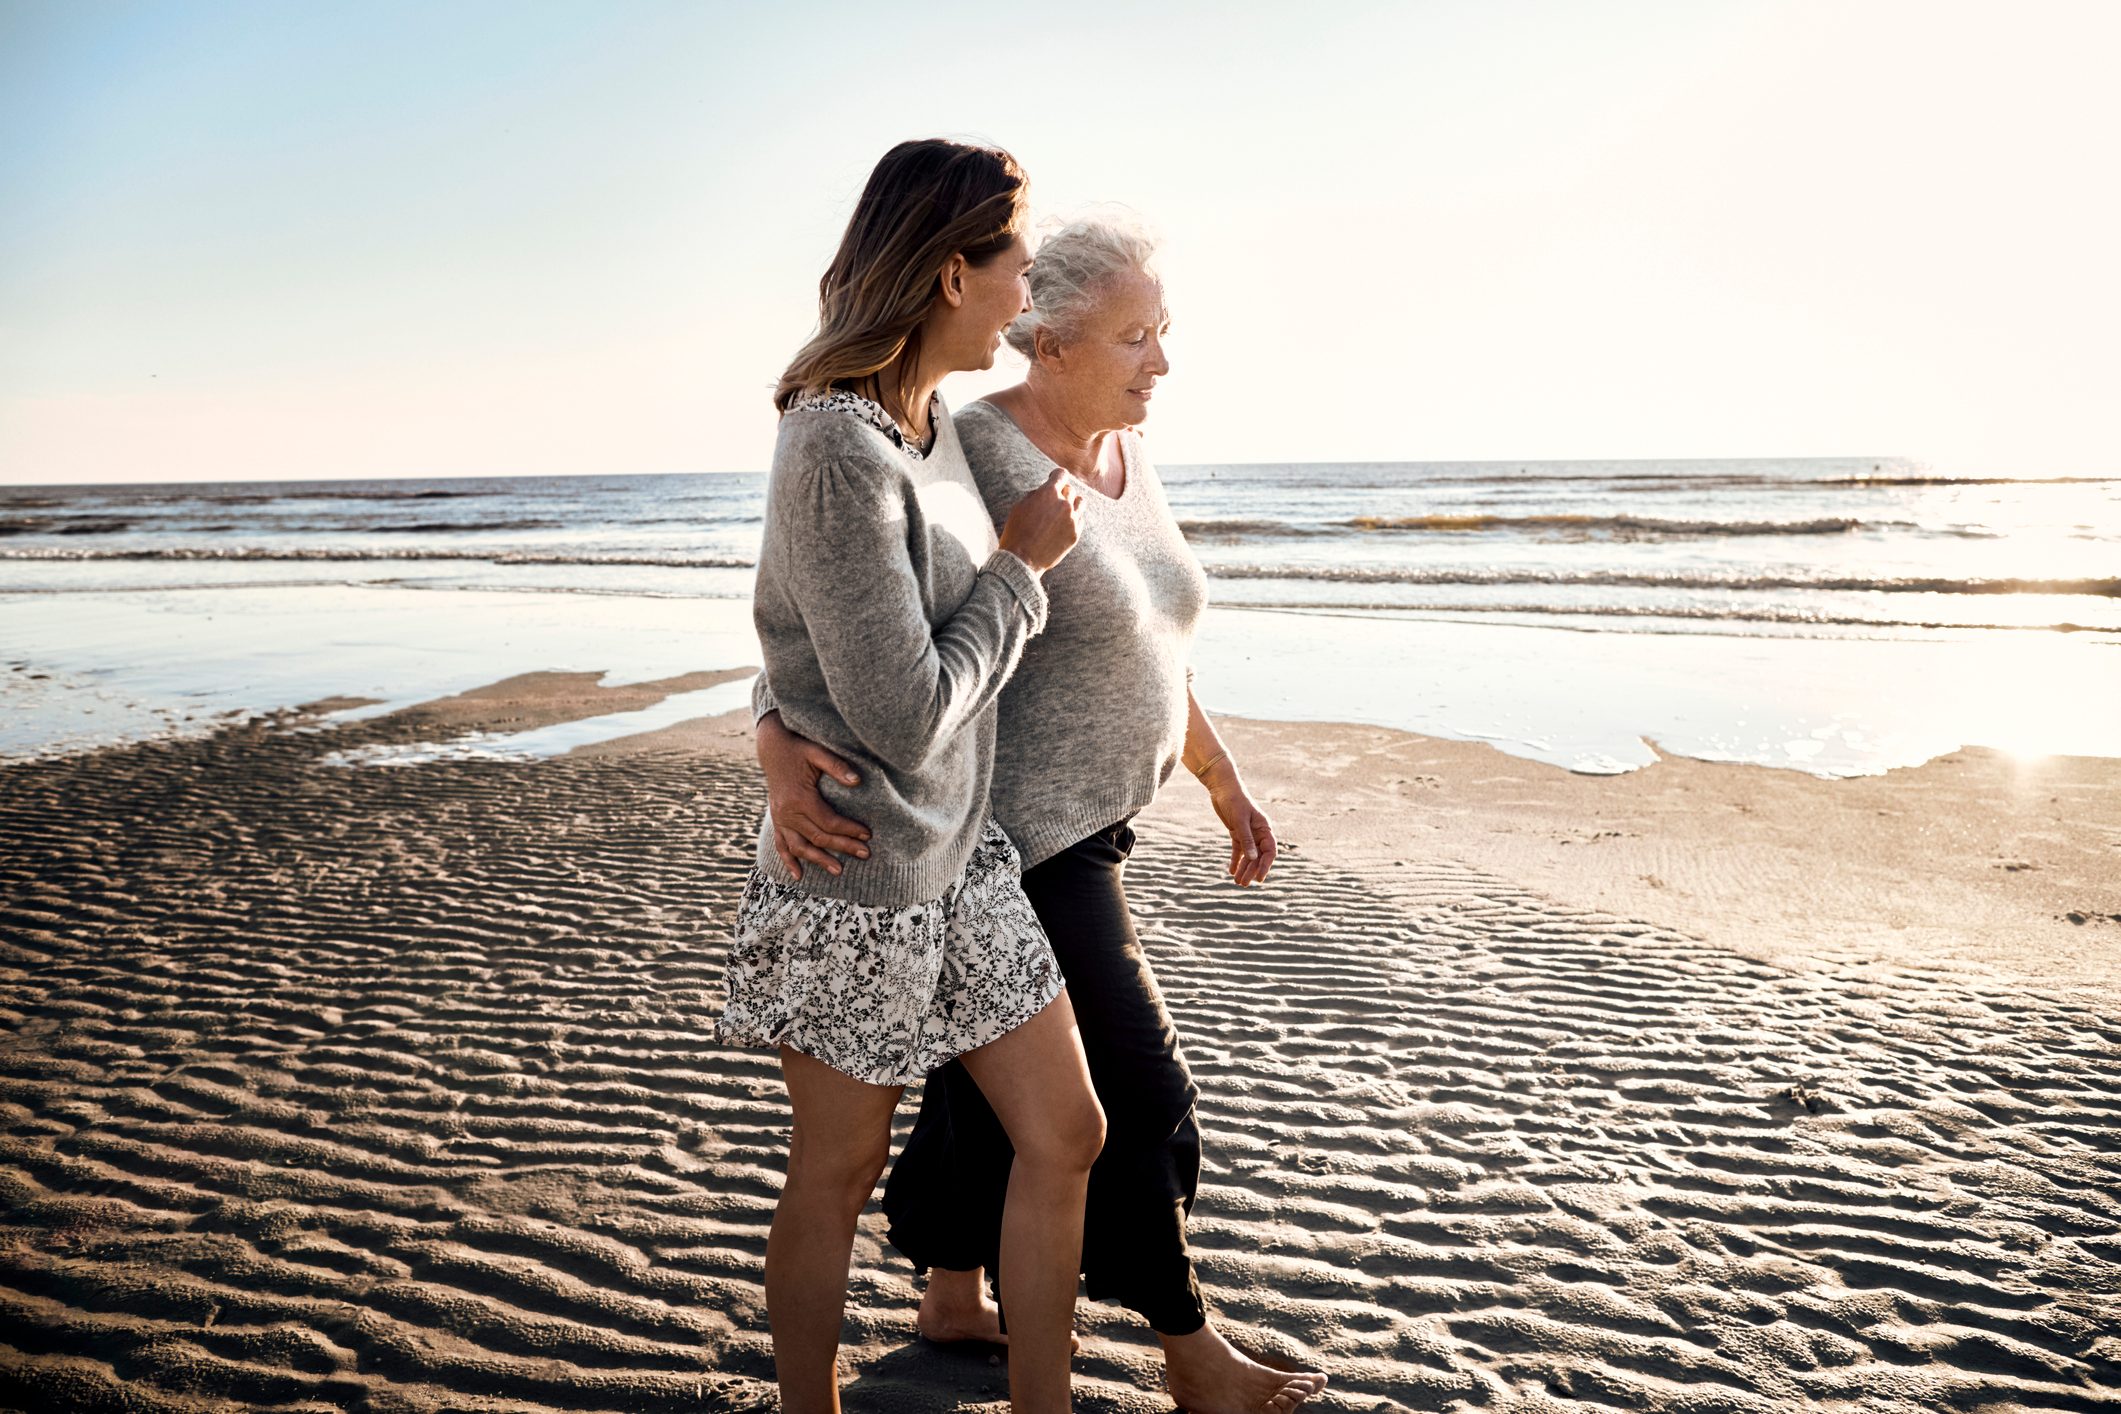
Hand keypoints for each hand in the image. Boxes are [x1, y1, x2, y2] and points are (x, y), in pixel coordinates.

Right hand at [756, 711, 871, 879]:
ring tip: (839, 871)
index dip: (849, 830)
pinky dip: (788, 861)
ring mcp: (779, 818)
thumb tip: (857, 781)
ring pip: (799, 847)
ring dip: (818, 861)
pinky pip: (780, 845)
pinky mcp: (776, 819)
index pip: (829, 822)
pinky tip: (799, 876)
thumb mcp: (817, 752)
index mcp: (799, 798)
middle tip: (865, 854)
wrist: (772, 747)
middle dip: (843, 847)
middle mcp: (787, 812)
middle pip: (818, 837)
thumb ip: (837, 766)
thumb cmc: (798, 748)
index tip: (868, 834)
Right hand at [997, 467, 1083, 572]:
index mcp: (1048, 493)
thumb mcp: (1020, 506)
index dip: (1056, 475)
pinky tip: (1063, 525)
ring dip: (1072, 503)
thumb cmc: (1016, 532)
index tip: (1053, 478)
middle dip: (1061, 492)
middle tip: (1053, 500)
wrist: (1022, 559)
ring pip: (1080, 503)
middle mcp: (1064, 504)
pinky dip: (1073, 519)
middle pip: (1070, 489)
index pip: (1061, 474)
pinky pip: (1080, 520)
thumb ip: (1036, 495)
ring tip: (1063, 509)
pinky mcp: (1075, 534)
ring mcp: (1072, 520)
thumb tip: (1045, 491)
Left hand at [1200, 758, 1276, 886]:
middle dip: (1252, 870)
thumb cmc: (1234, 801)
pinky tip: (1232, 871)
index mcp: (1264, 827)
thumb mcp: (1240, 820)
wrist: (1222, 787)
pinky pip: (1238, 849)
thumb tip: (1254, 858)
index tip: (1260, 879)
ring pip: (1248, 854)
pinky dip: (1236, 860)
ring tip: (1237, 881)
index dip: (1266, 866)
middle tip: (1243, 884)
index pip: (1270, 850)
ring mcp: (1248, 832)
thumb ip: (1246, 839)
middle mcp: (1258, 831)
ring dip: (1244, 868)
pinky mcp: (1237, 831)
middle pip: (1258, 855)